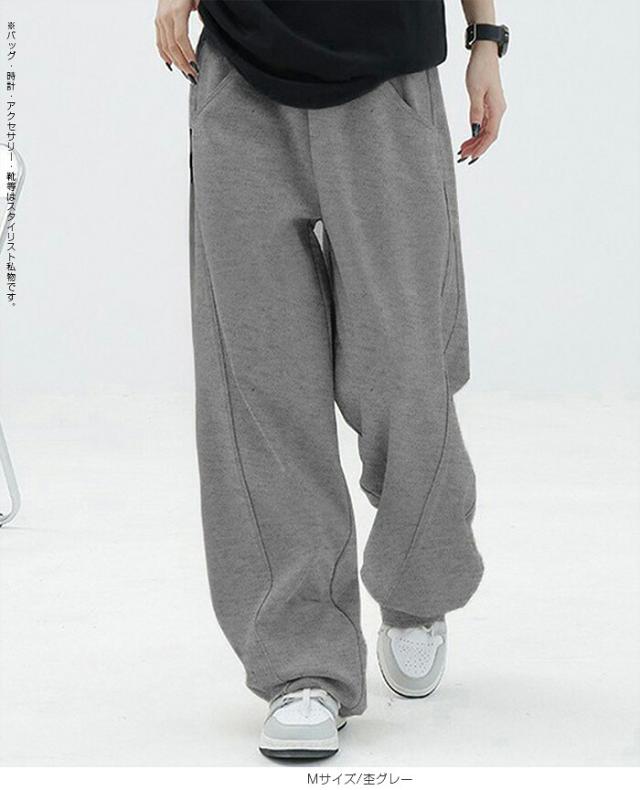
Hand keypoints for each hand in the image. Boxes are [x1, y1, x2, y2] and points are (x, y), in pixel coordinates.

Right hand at [156, 0, 199, 81]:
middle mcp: (166, 16)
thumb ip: (203, 12)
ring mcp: (160, 19)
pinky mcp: (158, 21)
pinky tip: (171, 65)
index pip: (181, 39)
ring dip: (176, 63)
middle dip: (183, 64)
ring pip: (165, 47)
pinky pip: (159, 42)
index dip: (187, 54)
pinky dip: (164, 55)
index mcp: (177, 11)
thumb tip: (206, 26)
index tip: (195, 67)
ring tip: (186, 74)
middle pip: (172, 47)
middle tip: (193, 76)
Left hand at [458, 41, 506, 164]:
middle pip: (488, 135)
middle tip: (462, 156)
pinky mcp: (489, 104)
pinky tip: (468, 138)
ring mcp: (494, 108)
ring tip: (462, 149)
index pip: (490, 135)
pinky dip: (475, 132)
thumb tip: (475, 130)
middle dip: (476, 147)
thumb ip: (475, 112)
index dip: (481, 148)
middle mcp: (498, 110)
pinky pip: (484, 123)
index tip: (471, 157)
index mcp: (497, 109)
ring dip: (475, 141)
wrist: (484, 52)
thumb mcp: (475, 91)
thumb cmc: (480, 68)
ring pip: (485, 131)